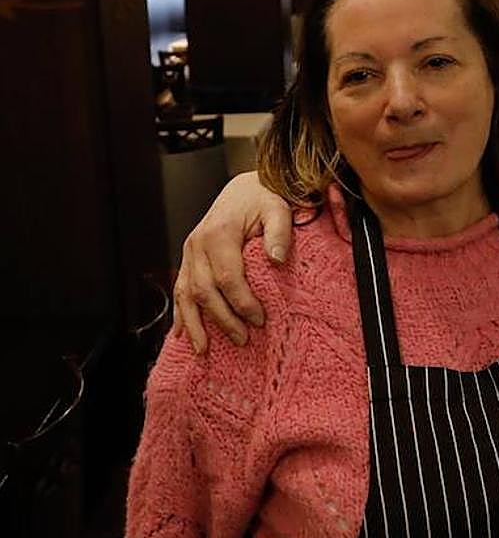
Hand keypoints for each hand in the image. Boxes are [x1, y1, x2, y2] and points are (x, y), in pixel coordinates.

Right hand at [171, 172, 292, 352]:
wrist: (245, 187)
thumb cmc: (264, 198)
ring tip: (203, 350)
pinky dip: (179, 313)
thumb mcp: (278, 208)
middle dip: (222, 319)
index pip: (228, 277)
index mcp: (219, 233)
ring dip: (194, 324)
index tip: (259, 320)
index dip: (242, 302)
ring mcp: (189, 252)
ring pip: (186, 294)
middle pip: (205, 291)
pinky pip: (179, 289)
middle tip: (242, 340)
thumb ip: (279, 232)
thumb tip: (278, 258)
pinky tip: (180, 334)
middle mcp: (197, 244)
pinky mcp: (188, 258)